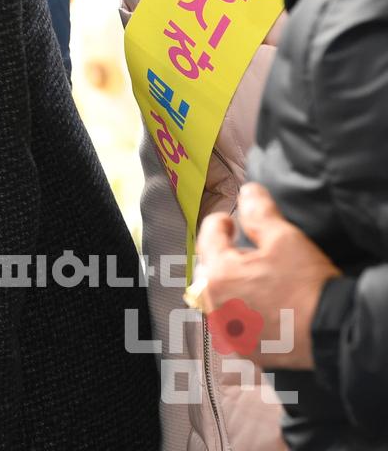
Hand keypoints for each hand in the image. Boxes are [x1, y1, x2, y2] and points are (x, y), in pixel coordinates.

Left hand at [193, 183, 339, 368]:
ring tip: (257, 279)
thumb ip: (260, 213)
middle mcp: (215, 303)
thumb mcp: (285, 239)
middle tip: (247, 252)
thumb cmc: (306, 285)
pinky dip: (243, 310)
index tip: (228, 221)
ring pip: (219, 297)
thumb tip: (247, 192)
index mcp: (218, 273)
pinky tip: (263, 306)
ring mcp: (229, 329)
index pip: (208, 237)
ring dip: (232, 285)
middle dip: (223, 256)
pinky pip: (234, 321)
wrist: (331, 333)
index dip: (219, 223)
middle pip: (210, 269)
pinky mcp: (245, 347)